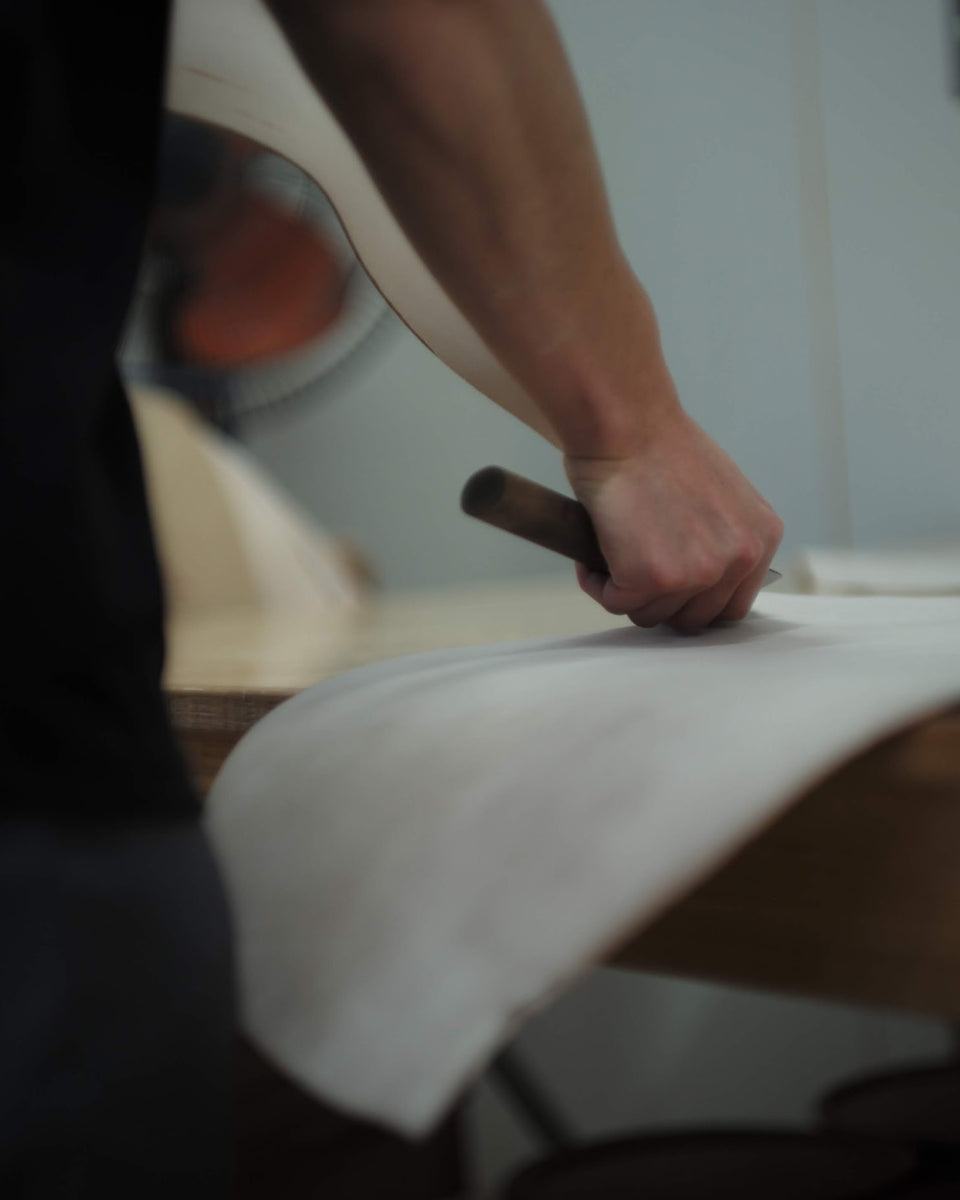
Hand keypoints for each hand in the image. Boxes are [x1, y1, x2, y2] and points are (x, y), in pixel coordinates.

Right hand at [565, 406, 782, 633]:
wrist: (626, 424)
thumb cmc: (657, 444)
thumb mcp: (718, 494)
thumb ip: (719, 536)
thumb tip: (695, 575)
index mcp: (761, 538)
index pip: (732, 606)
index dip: (693, 601)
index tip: (667, 589)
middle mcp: (739, 559)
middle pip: (694, 620)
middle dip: (659, 601)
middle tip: (632, 571)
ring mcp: (698, 573)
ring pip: (652, 615)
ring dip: (625, 591)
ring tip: (611, 552)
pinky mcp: (652, 578)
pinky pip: (615, 603)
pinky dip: (596, 583)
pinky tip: (592, 553)